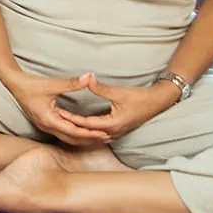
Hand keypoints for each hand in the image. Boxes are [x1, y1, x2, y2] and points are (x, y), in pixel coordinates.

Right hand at [6, 71, 115, 146]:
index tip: (104, 133)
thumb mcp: (52, 84)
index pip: (74, 131)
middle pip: (72, 139)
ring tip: (99, 137)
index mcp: (49, 119)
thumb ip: (72, 83)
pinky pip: (63, 133)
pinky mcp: (46, 123)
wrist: (14, 84)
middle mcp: (47, 126)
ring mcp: (45, 126)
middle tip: (107, 138)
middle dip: (90, 139)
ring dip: (83, 138)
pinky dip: (75, 134)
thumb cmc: (31, 85)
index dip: (90, 133)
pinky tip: (84, 131)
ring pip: (68, 138)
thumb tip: (89, 77)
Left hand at [62, 74, 179, 141]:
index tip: (57, 111)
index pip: (85, 123)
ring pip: (92, 135)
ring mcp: (116, 133)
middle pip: (87, 132)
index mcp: (112, 125)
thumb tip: (87, 78)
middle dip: (71, 125)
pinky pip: (98, 133)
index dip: (70, 117)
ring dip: (78, 129)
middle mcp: (113, 132)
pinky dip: (87, 130)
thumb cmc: (140, 97)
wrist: (158, 102)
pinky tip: (78, 125)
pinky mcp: (117, 129)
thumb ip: (100, 88)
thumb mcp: (118, 92)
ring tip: (62, 123)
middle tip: (54, 118)